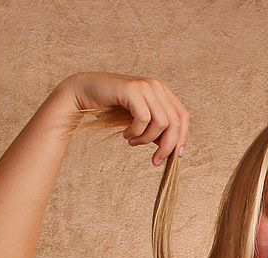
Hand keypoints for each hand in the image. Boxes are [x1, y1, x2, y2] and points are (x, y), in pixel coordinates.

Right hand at [57, 72, 189, 165]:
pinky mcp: (132, 90)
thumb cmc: (113, 108)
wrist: (84, 91)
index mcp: (163, 91)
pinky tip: (126, 135)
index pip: (183, 116)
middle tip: (155, 161)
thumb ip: (157, 130)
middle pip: (175, 122)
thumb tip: (174, 150)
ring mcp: (145, 86)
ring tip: (133, 142)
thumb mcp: (140, 120)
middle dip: (167, 146)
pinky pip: (144, 119)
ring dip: (146, 139)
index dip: (182, 137)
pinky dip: (136, 132)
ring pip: (161, 122)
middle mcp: (157, 86)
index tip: (176, 156)